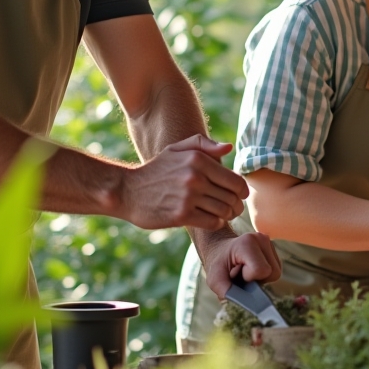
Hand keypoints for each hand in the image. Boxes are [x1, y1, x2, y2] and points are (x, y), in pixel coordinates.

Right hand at [118, 135, 249, 230]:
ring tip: (221, 214)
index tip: (238, 196)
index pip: (236, 180)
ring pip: (224, 211)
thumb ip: (204, 145)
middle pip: (232, 197)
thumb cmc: (156, 169)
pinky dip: (215, 223)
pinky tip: (208, 219)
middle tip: (232, 209)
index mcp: (198, 159)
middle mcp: (195, 177)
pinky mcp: (181, 215)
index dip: (241, 191)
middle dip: (235, 205)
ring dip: (226, 215)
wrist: (127, 191)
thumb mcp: (177, 150)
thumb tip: (229, 148)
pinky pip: (212, 222)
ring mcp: (188, 197)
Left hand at [201, 229, 282, 298]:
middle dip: (257, 279)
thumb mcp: (215, 280)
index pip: (261, 270)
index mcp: (247, 243)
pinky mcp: (273, 249)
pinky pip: (276, 270)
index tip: (238, 274)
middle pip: (273, 273)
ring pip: (276, 272)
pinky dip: (265, 275)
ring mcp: (269, 242)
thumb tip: (245, 303)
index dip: (250, 278)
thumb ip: (227, 291)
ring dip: (262, 277)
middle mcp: (262, 239)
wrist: (220, 249)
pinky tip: (252, 269)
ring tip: (246, 271)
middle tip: (242, 274)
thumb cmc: (217, 264)